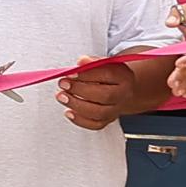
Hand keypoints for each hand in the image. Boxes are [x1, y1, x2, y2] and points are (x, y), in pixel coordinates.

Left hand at [56, 52, 174, 130]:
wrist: (121, 87)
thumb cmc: (108, 73)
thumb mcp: (103, 63)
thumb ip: (92, 62)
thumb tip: (81, 62)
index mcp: (124, 76)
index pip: (108, 75)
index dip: (87, 74)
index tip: (70, 73)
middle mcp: (123, 94)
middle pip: (104, 96)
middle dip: (79, 90)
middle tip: (63, 84)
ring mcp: (117, 109)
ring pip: (99, 112)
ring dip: (76, 105)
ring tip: (61, 96)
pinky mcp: (109, 119)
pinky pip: (96, 124)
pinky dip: (80, 120)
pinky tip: (68, 112)